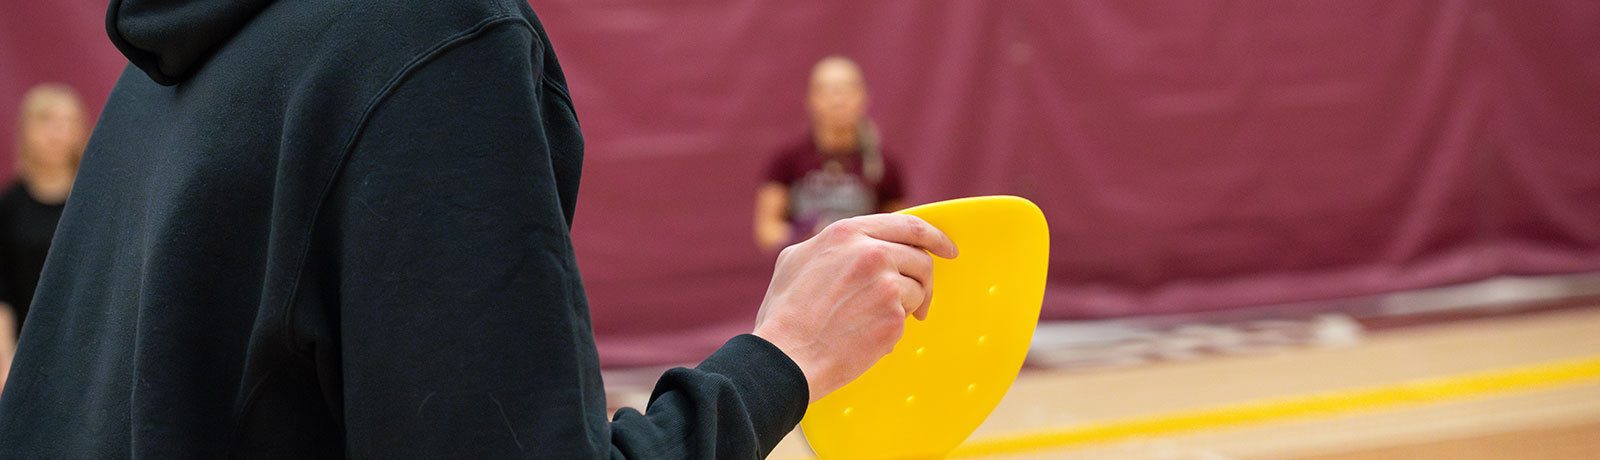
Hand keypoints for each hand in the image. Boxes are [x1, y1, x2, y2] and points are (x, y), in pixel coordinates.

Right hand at [752, 214, 958, 402]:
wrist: (786, 357)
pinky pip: (907, 320)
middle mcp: (872, 253)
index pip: (907, 225)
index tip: (948, 249)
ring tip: (876, 321)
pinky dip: (893, 330)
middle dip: (924, 281)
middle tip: (920, 299)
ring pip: (917, 291)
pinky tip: (866, 338)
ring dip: (906, 308)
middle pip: (921, 260)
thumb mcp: (796, 260)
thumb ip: (830, 245)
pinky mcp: (894, 317)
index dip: (935, 237)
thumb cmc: (785, 313)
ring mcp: (886, 284)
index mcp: (848, 234)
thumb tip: (851, 243)